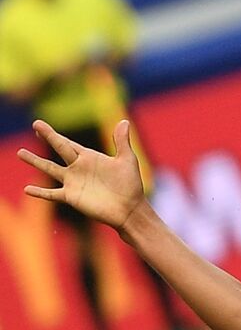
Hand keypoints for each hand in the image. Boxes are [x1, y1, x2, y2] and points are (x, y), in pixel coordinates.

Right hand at [18, 120, 145, 230]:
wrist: (129, 209)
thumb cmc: (130, 184)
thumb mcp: (127, 159)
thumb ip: (121, 141)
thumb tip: (123, 120)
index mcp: (90, 157)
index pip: (68, 143)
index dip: (55, 134)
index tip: (40, 125)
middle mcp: (78, 168)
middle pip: (59, 149)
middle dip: (48, 136)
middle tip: (35, 124)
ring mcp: (73, 182)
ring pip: (50, 169)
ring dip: (35, 161)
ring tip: (20, 152)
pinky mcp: (71, 197)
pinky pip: (52, 194)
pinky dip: (40, 192)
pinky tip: (27, 189)